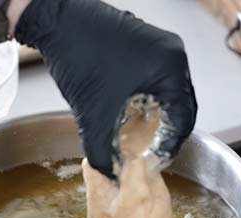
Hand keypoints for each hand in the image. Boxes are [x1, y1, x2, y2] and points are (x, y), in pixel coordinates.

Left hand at [16, 0, 196, 177]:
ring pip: (167, 93)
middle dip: (164, 131)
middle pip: (179, 105)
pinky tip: (128, 114)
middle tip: (150, 152)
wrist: (56, 22)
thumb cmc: (78, 54)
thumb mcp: (93, 113)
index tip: (157, 159)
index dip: (170, 144)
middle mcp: (171, 54)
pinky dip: (145, 99)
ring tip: (139, 136)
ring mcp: (158, 47)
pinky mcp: (143, 46)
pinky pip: (154, 80)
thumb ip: (101, 150)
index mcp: (170, 68)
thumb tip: (108, 171)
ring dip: (155, 116)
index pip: (184, 118)